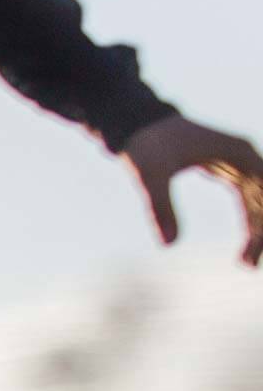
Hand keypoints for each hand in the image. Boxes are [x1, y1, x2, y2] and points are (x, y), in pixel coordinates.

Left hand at [123, 115, 262, 266]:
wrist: (139, 125)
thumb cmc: (146, 146)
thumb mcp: (150, 177)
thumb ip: (160, 208)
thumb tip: (168, 244)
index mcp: (238, 153)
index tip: (258, 242)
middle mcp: (245, 156)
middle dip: (261, 231)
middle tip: (246, 265)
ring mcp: (239, 163)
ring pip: (259, 200)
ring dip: (258, 230)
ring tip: (246, 264)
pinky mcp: (228, 171)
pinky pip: (248, 199)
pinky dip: (250, 221)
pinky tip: (247, 244)